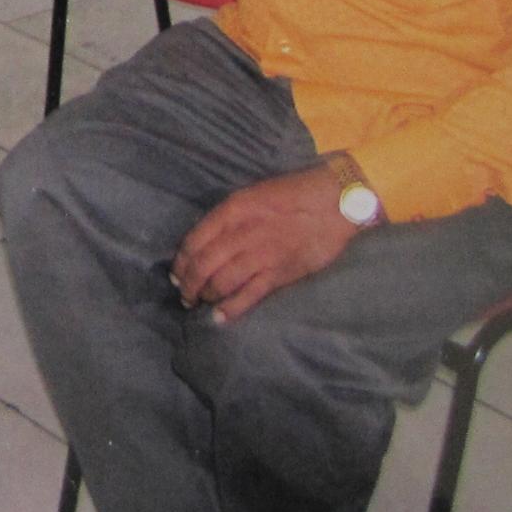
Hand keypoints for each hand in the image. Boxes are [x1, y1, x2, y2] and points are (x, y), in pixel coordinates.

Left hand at [171, 166, 356, 323]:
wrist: (335, 201)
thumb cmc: (293, 193)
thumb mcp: (253, 194)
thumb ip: (229, 217)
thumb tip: (207, 241)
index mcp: (233, 209)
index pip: (194, 241)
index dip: (181, 262)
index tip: (177, 274)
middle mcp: (242, 233)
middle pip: (203, 265)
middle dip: (189, 284)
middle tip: (185, 295)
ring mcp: (261, 255)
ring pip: (221, 282)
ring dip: (205, 296)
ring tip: (200, 303)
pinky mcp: (280, 274)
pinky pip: (248, 296)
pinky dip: (230, 309)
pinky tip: (219, 318)